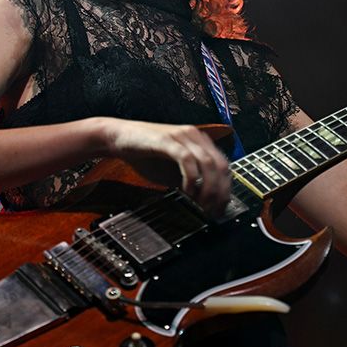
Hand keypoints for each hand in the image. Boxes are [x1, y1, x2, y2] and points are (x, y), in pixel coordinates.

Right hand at [102, 118, 230, 215]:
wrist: (119, 138)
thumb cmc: (146, 155)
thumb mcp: (173, 173)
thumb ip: (191, 182)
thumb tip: (206, 202)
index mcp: (200, 142)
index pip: (224, 166)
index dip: (226, 189)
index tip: (221, 208)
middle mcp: (195, 136)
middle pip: (220, 165)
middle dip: (220, 192)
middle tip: (213, 211)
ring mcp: (182, 136)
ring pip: (208, 163)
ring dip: (208, 188)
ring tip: (201, 204)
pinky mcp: (168, 140)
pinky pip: (187, 159)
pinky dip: (191, 178)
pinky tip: (186, 192)